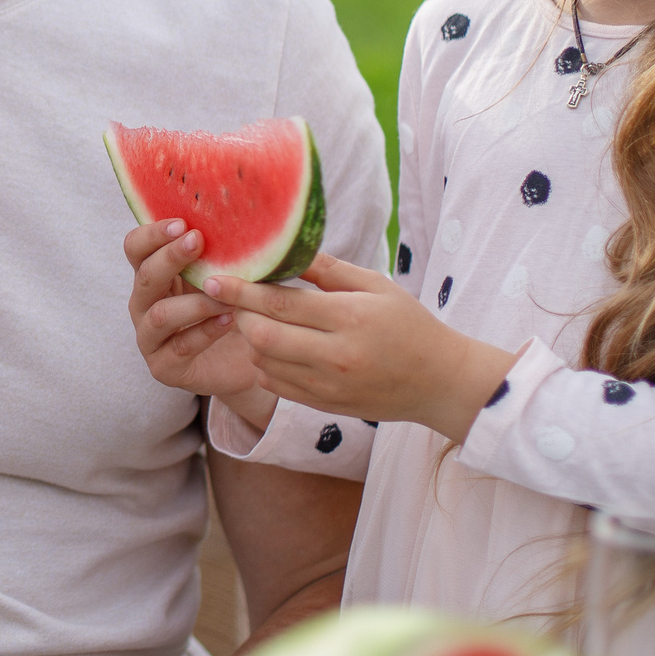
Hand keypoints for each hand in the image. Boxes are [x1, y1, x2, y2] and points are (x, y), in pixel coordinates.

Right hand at [123, 220, 273, 422]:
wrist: (247, 363)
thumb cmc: (234, 310)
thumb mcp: (227, 276)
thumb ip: (223, 252)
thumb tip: (239, 215)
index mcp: (154, 276)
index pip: (135, 248)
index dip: (152, 234)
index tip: (182, 223)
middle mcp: (144, 304)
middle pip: (144, 276)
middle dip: (169, 257)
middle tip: (197, 241)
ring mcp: (150, 338)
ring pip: (159, 314)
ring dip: (194, 302)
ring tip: (225, 294)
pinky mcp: (163, 368)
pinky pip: (180, 346)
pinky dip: (206, 331)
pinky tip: (230, 320)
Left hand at [206, 253, 517, 443]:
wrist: (439, 382)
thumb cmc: (409, 324)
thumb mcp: (376, 285)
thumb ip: (327, 269)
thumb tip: (285, 249)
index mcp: (350, 318)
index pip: (281, 305)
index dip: (242, 291)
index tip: (215, 279)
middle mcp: (336, 356)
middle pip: (263, 337)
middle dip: (240, 316)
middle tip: (233, 299)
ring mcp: (328, 386)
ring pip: (264, 363)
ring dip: (250, 340)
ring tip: (255, 320)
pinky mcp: (323, 406)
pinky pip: (275, 385)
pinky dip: (263, 364)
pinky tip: (273, 347)